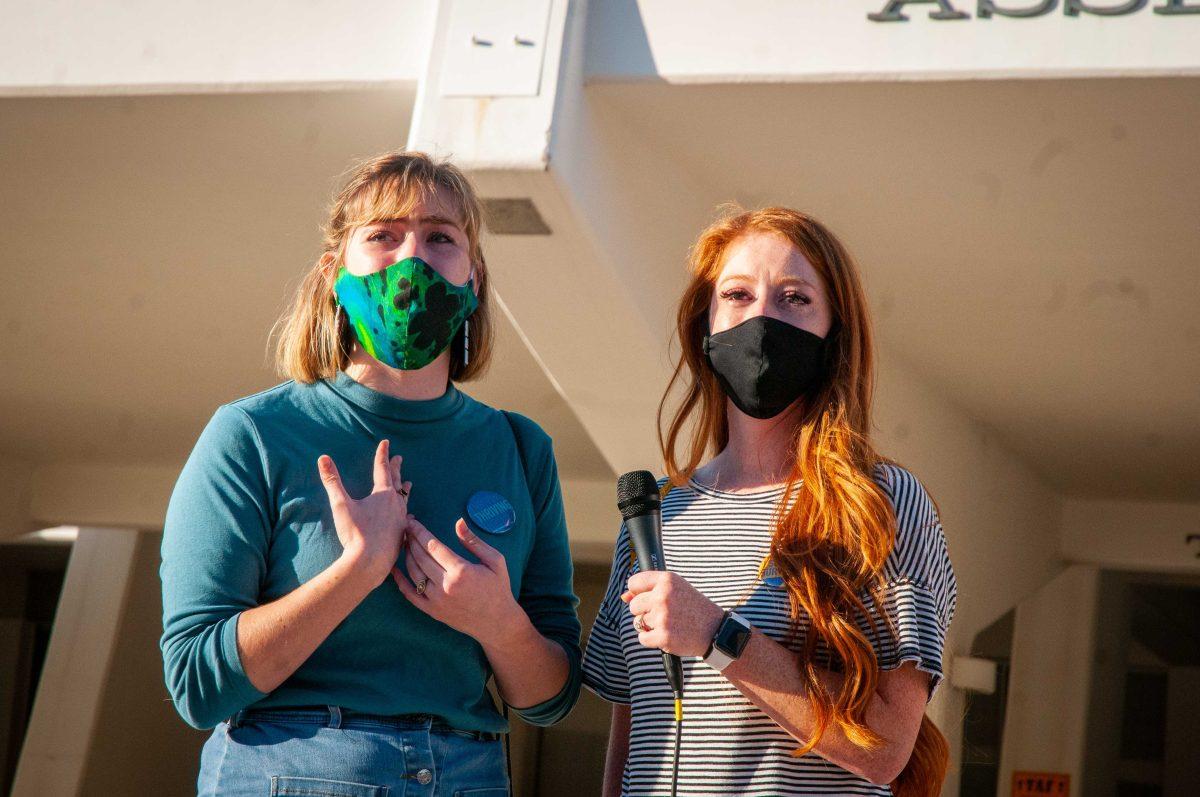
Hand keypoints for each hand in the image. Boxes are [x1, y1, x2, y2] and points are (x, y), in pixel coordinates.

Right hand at [318, 439, 411, 585]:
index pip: (382, 468)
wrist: (369, 562)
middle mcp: (396, 504)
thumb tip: (323, 458)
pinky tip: (408, 517)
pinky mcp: (401, 535)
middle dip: (396, 468)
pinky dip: (406, 513)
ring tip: (408, 484)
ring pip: (404, 500)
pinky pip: (406, 519)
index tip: (385, 442)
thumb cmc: (356, 533)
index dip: (382, 454)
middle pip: (396, 481)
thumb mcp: (341, 504)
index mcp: (383, 494)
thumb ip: (332, 481)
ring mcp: (401, 520)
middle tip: (399, 458)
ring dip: (404, 490)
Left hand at [393, 516, 520, 645]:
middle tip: (405, 527)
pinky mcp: (431, 611)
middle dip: (410, 539)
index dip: (420, 532)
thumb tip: (458, 521)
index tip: (412, 522)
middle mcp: (445, 585)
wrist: (496, 623)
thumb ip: (474, 542)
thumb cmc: (498, 588)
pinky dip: (400, 580)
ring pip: (413, 572)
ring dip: (406, 555)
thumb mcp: (495, 561)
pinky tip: (395, 569)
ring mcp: (436, 600)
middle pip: (420, 557)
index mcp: (461, 571)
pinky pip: (409, 594)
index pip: (432, 546)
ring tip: (404, 543)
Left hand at [622, 571, 724, 656]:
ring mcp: (663, 617)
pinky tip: (668, 634)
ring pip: (638, 622)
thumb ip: (650, 589)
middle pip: (633, 605)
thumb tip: (624, 597)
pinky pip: (643, 638)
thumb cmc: (694, 608)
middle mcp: (663, 596)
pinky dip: (652, 640)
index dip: (637, 592)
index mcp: (667, 580)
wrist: (716, 630)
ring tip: (670, 624)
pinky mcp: (663, 636)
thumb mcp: (676, 589)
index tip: (647, 598)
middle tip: (664, 614)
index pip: (634, 583)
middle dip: (644, 611)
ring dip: (650, 626)